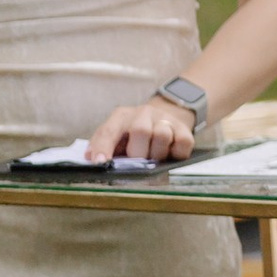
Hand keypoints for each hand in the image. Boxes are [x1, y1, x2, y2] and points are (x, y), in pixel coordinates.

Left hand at [84, 97, 199, 163]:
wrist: (161, 120)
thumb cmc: (132, 136)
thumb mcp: (115, 138)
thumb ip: (102, 147)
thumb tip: (93, 161)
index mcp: (120, 117)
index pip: (109, 131)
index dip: (103, 147)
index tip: (100, 163)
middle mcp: (143, 113)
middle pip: (141, 130)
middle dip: (138, 153)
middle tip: (138, 162)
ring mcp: (165, 119)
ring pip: (162, 135)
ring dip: (157, 154)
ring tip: (154, 159)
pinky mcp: (184, 129)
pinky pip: (183, 143)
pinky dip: (176, 154)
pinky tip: (169, 155)